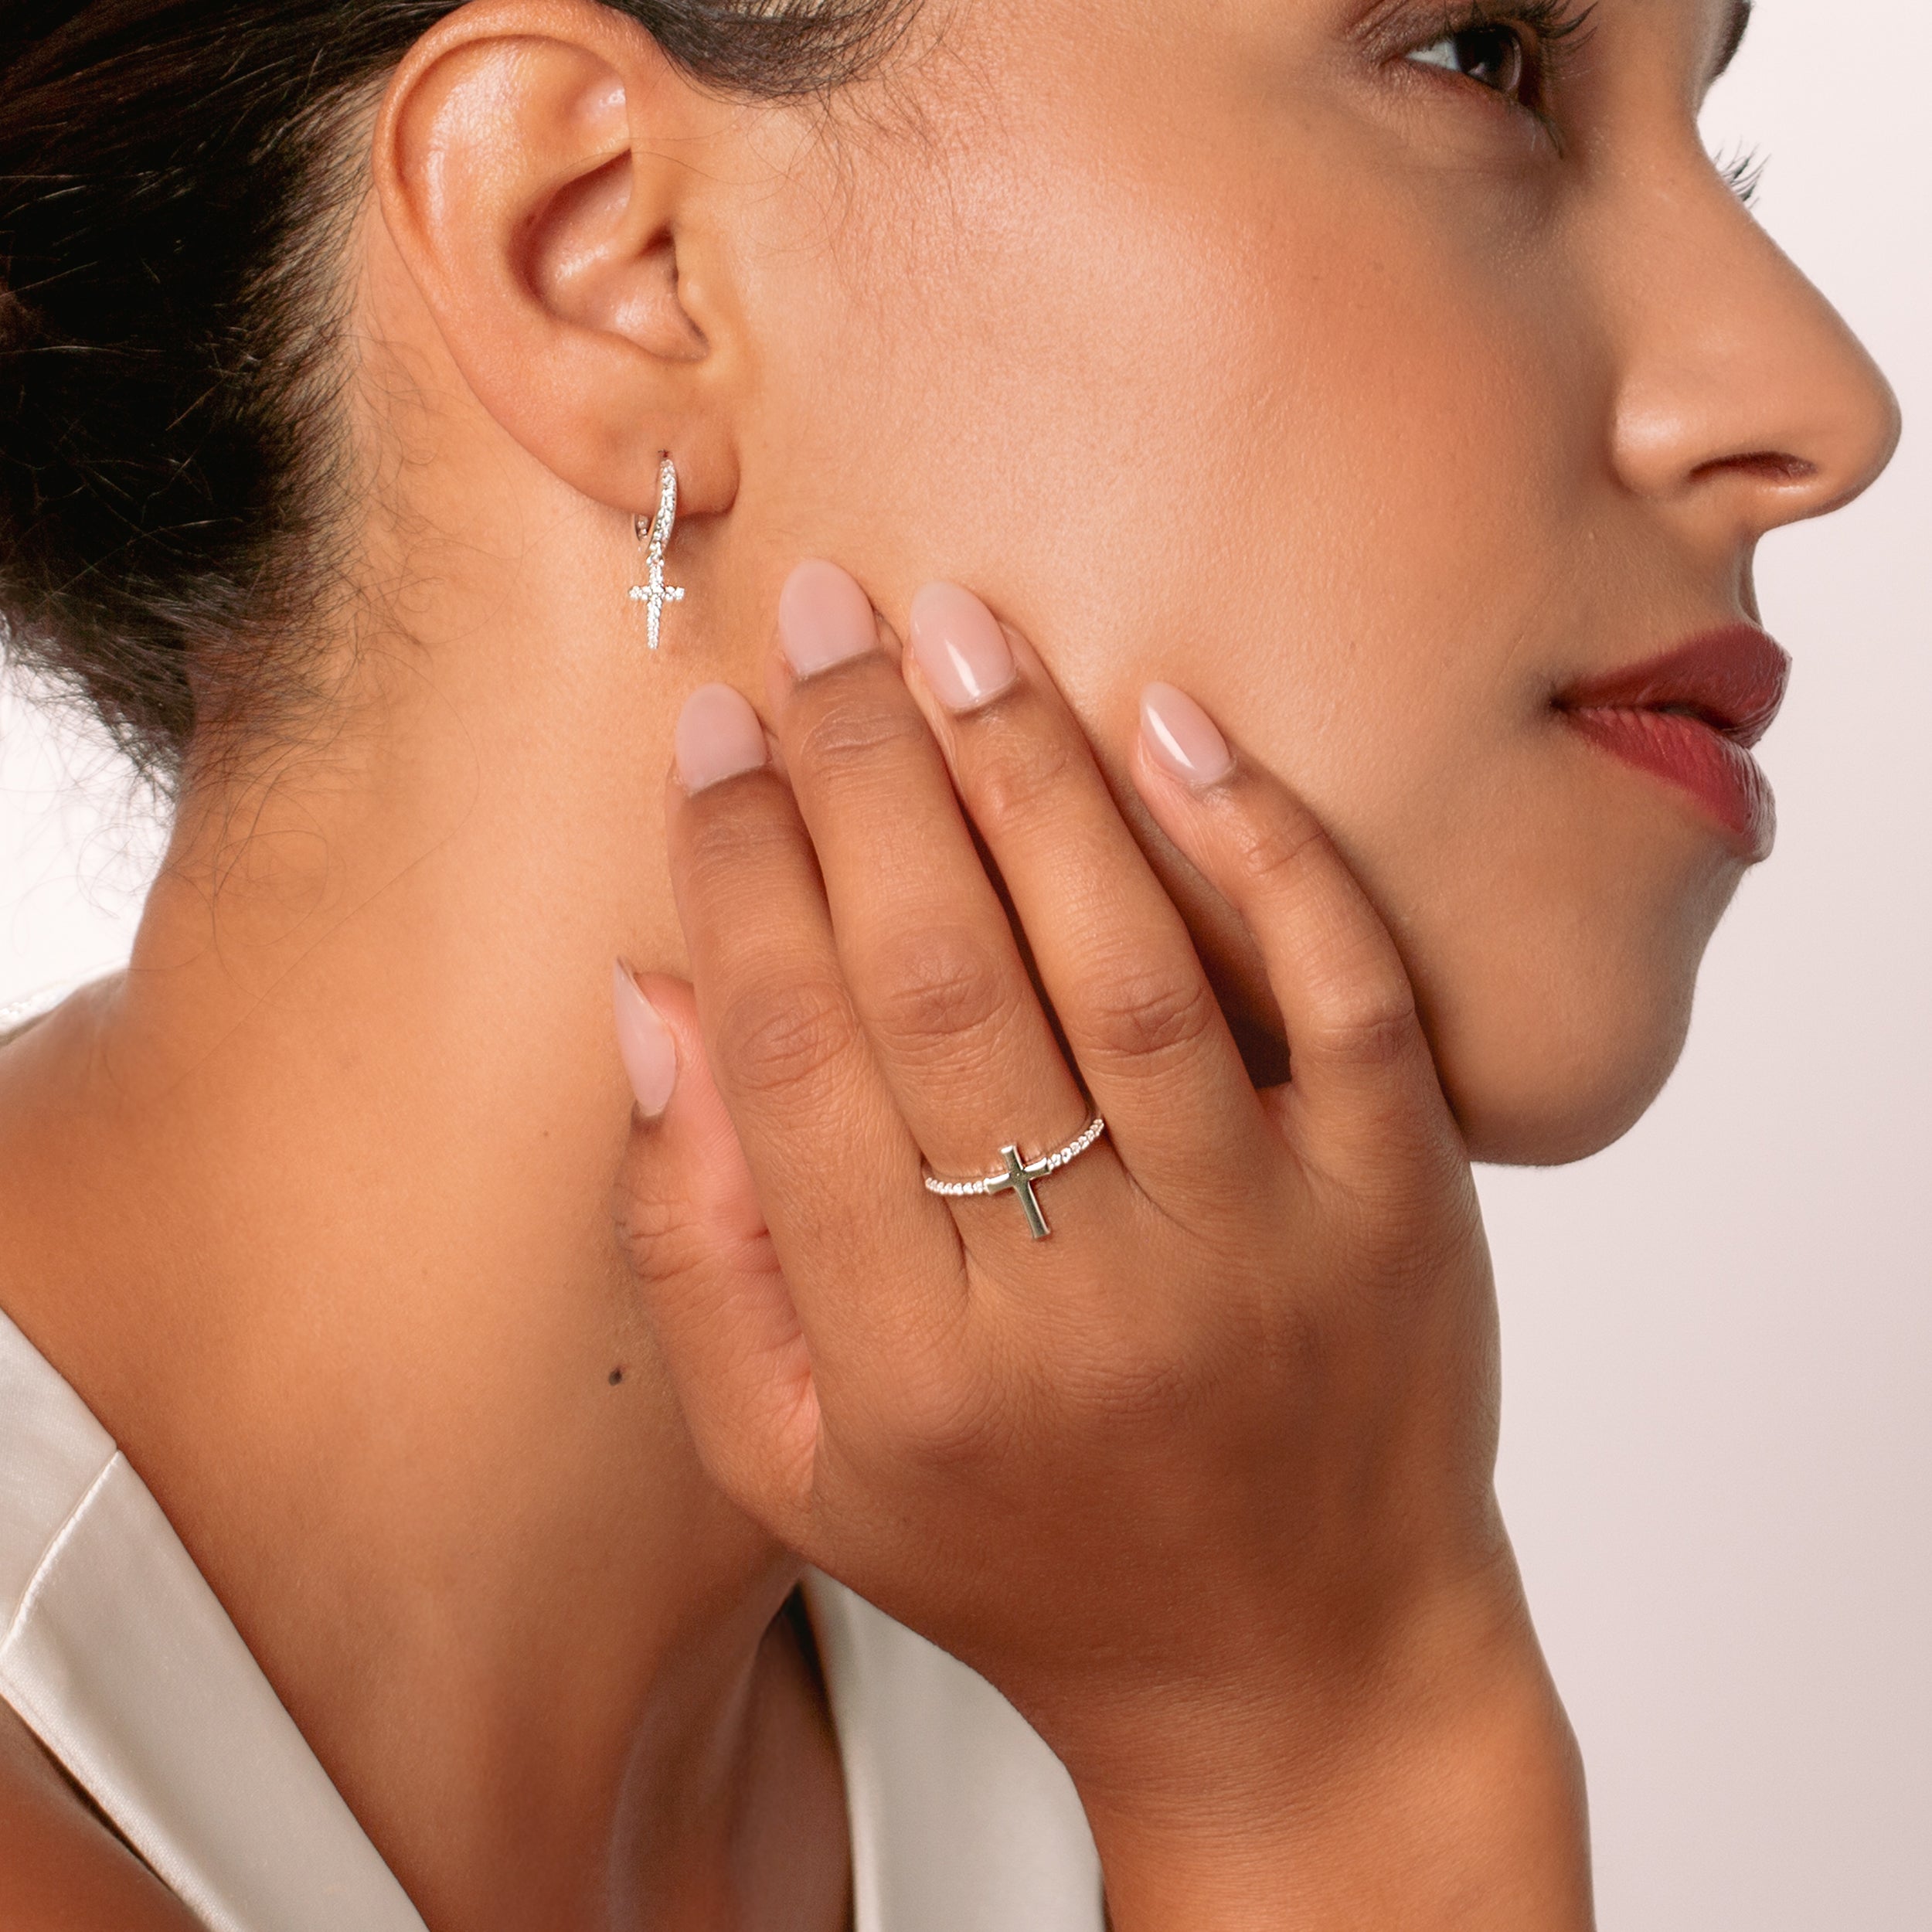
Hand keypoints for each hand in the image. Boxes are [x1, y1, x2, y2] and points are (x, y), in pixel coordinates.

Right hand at [613, 562, 1589, 1924]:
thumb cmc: (1026, 1561)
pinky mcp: (1396, 1204)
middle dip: (863, 771)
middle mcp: (1078, 1300)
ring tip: (957, 631)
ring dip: (1029, 773)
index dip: (740, 874)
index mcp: (907, 1370)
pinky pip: (1335, 991)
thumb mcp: (800, 1470)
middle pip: (943, 979)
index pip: (795, 1060)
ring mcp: (1257, 1246)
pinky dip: (1259, 848)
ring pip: (1125, 960)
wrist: (1295, 1669)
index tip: (710, 736)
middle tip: (821, 616)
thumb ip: (702, 1249)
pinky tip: (1171, 726)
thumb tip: (652, 1002)